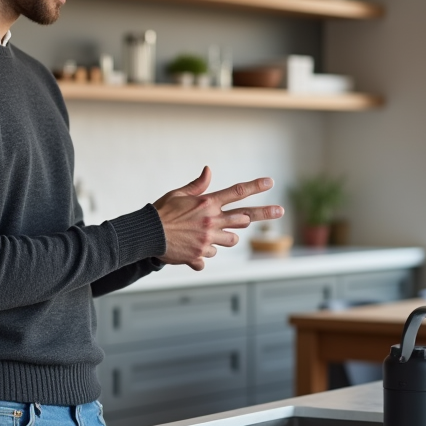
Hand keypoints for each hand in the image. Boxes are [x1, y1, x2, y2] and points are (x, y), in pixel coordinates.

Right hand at [153, 166, 282, 270]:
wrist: (147, 235)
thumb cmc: (161, 212)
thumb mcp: (178, 194)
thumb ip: (197, 186)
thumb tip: (209, 170)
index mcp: (207, 203)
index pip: (236, 192)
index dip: (255, 186)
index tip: (270, 182)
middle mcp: (211, 221)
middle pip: (245, 217)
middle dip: (263, 213)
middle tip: (279, 210)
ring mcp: (207, 240)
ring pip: (231, 239)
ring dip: (227, 236)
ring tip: (211, 234)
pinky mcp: (199, 255)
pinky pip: (210, 256)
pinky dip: (204, 253)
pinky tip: (191, 250)